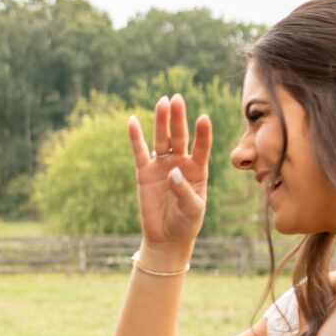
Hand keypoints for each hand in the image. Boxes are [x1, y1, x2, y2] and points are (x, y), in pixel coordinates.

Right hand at [126, 95, 210, 256]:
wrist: (167, 237)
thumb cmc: (186, 223)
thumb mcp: (193, 210)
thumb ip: (184, 191)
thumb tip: (173, 173)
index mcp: (198, 170)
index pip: (201, 147)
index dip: (202, 134)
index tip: (203, 118)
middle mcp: (180, 163)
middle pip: (179, 137)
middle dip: (178, 118)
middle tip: (177, 99)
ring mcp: (162, 166)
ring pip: (161, 140)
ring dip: (161, 121)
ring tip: (162, 102)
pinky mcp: (144, 173)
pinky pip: (140, 152)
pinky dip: (136, 137)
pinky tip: (133, 120)